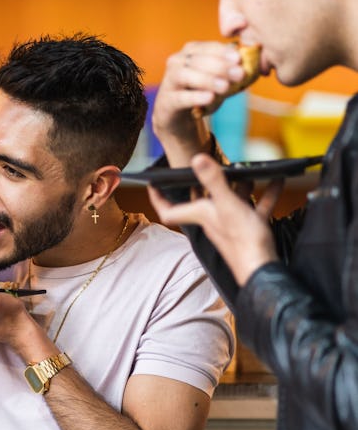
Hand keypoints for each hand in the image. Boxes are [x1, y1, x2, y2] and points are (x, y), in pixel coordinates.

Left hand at [148, 154, 280, 284]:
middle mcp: (212, 220)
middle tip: (206, 166)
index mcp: (200, 215)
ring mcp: (231, 225)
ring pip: (231, 201)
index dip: (158, 198)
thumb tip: (197, 159)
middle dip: (203, 184)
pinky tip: (277, 181)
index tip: (153, 183)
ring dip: (239, 186)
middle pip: (201, 201)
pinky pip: (256, 208)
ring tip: (247, 171)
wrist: (263, 270)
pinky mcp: (250, 230)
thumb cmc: (242, 241)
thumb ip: (213, 181)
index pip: (169, 210)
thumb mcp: (227, 204)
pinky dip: (265, 195)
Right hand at [152, 41, 247, 166]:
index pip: (207, 47)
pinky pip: (181, 97)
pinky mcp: (167, 101)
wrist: (177, 115)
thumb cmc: (201, 91)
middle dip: (220, 66)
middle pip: (197, 60)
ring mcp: (169, 81)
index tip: (239, 59)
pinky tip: (209, 98)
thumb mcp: (217, 78)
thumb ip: (231, 69)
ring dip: (207, 79)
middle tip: (239, 74)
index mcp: (191, 51)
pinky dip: (196, 97)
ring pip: (186, 75)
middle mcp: (177, 62)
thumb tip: (254, 63)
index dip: (223, 52)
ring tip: (225, 87)